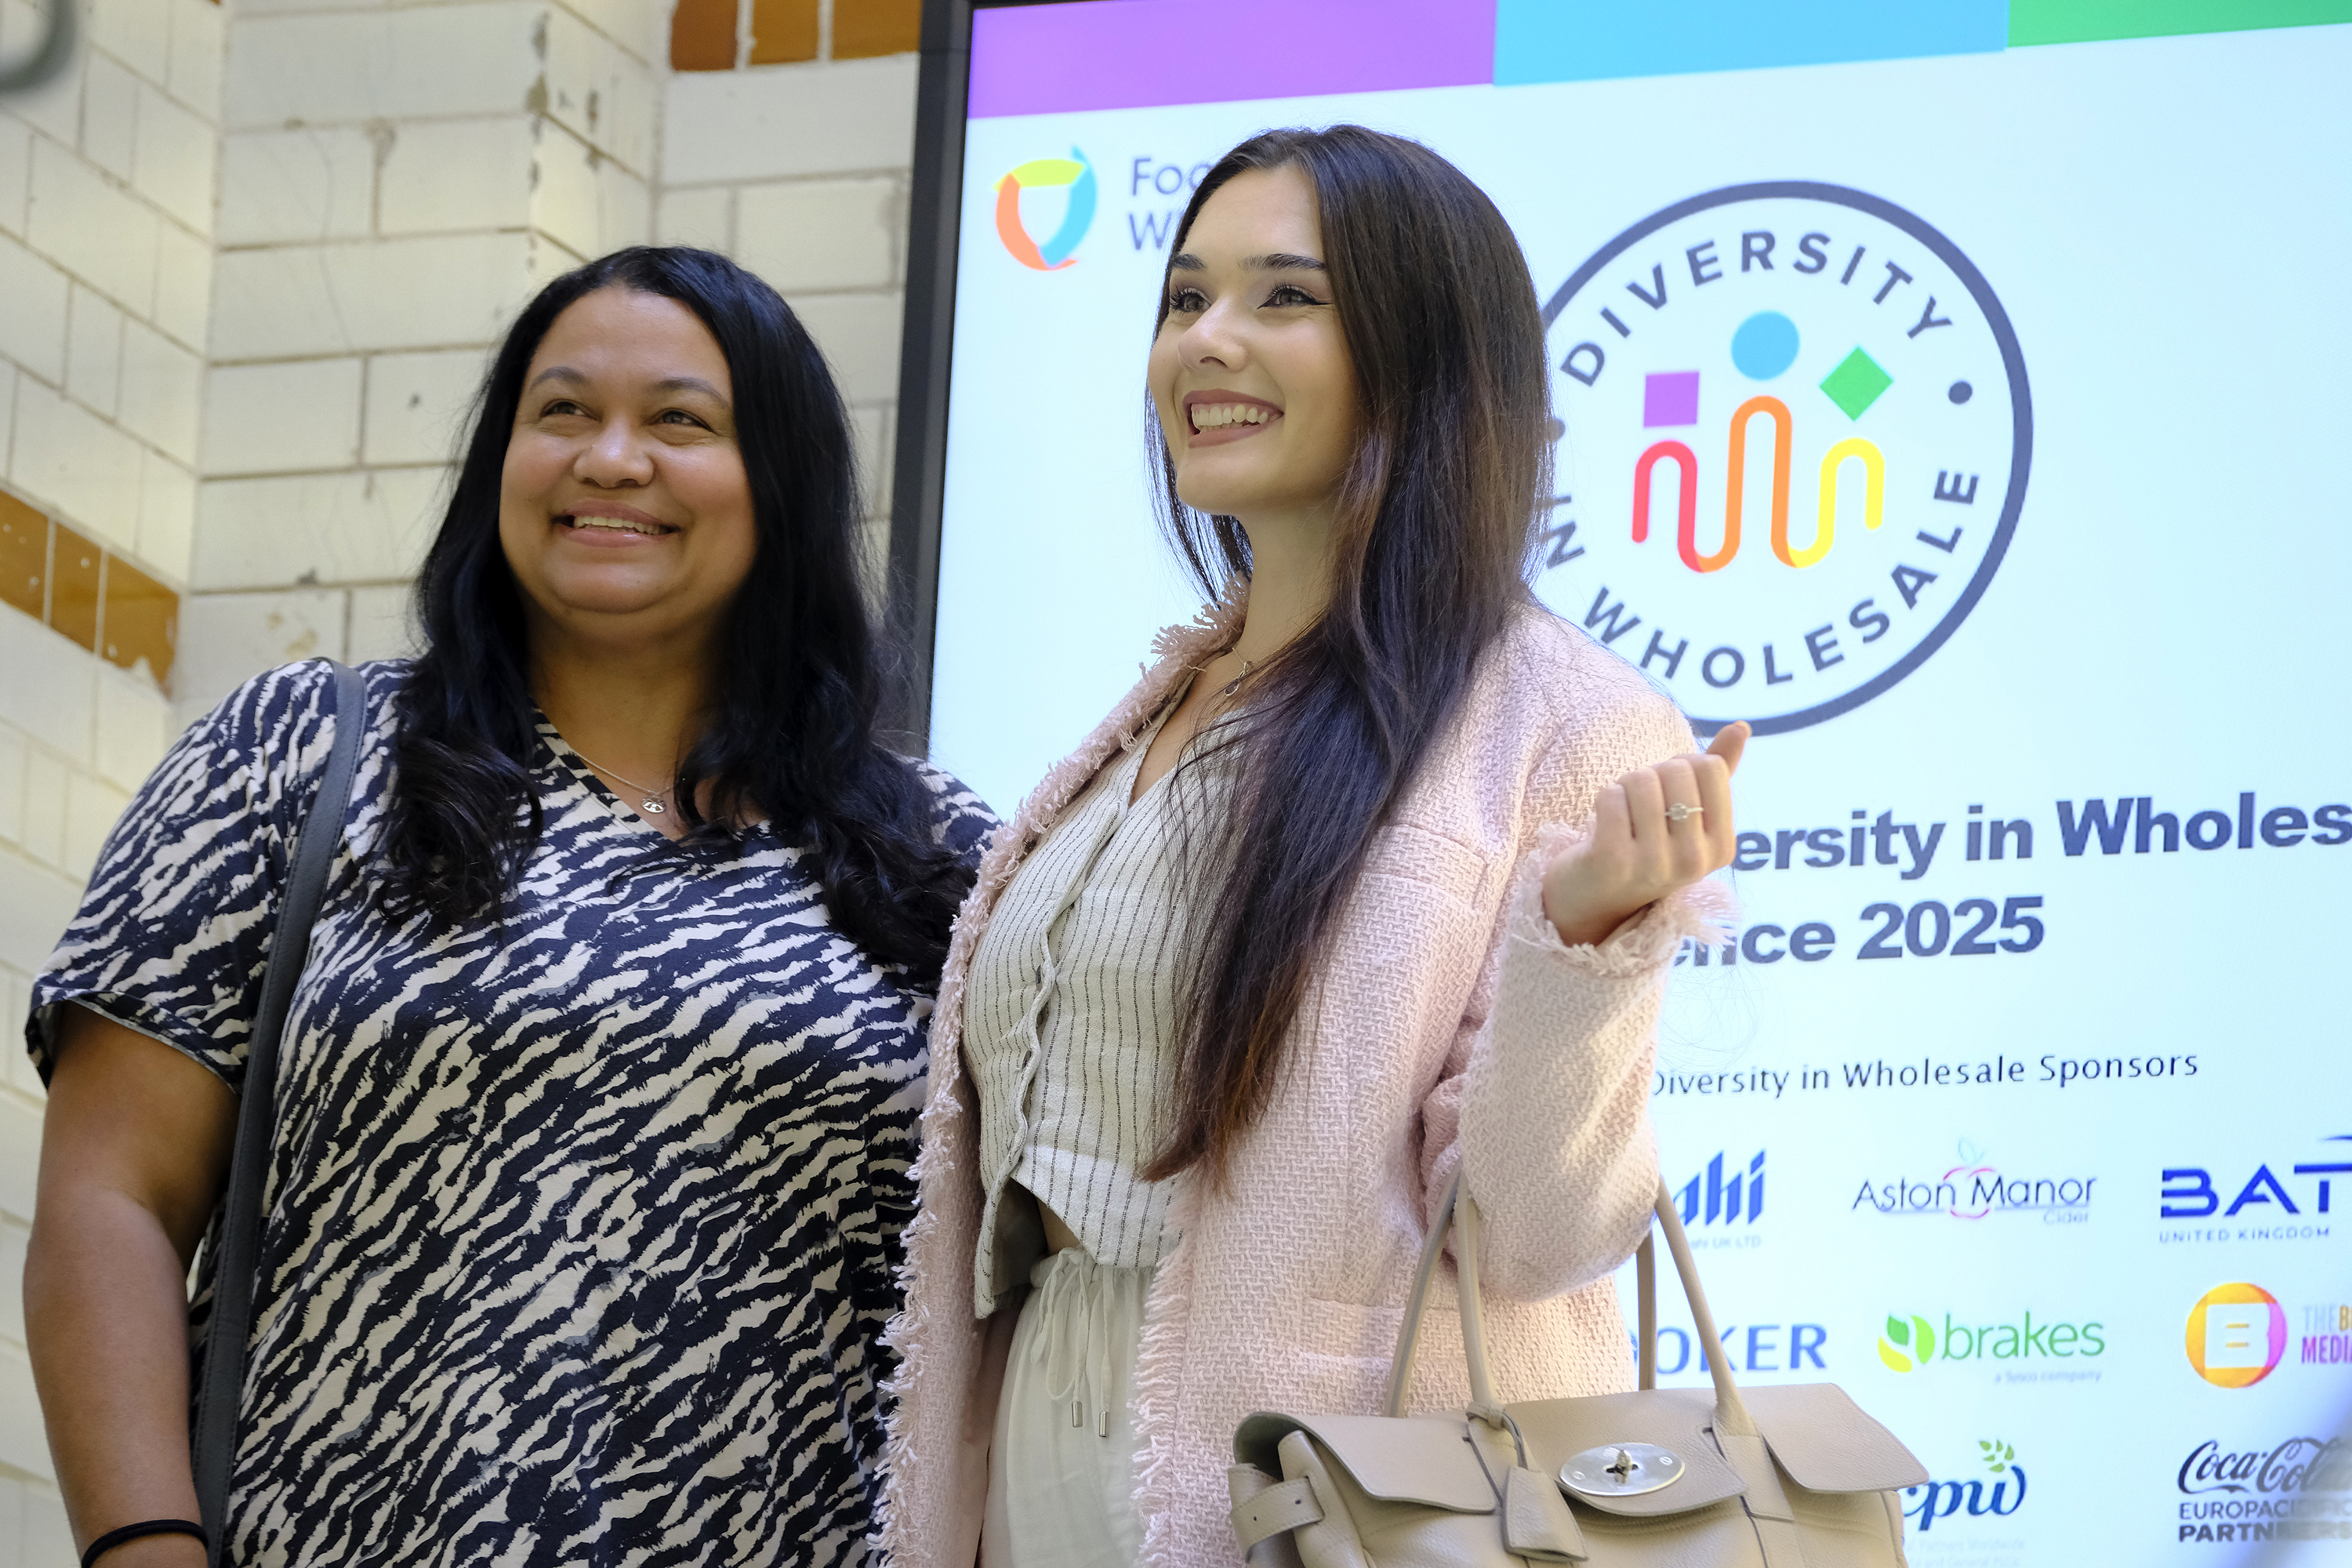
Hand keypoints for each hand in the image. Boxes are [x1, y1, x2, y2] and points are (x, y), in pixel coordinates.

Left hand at [1541, 722, 1747, 947]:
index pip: (1710, 768)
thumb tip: (1742, 726)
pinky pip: (1611, 796)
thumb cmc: (1647, 845)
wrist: (1595, 899)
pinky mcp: (1613, 862)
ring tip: (1623, 815)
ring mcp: (1655, 864)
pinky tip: (1604, 824)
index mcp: (1722, 846)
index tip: (1667, 796)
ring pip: (1641, 780)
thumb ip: (1718, 772)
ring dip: (1624, 787)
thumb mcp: (1690, 816)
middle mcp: (1695, 861)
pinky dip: (1604, 798)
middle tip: (1640, 807)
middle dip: (1651, 775)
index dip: (1681, 768)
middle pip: (1676, 770)